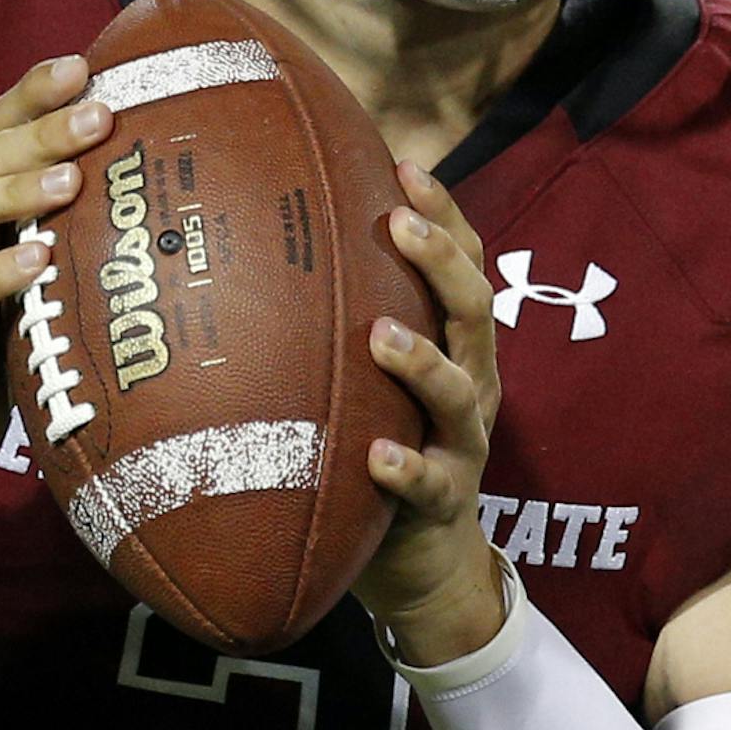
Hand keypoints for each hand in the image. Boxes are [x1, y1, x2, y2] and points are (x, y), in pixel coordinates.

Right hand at [0, 55, 113, 485]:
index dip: (35, 92)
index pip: (3, 126)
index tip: (85, 64)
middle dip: (42, 128)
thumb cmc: (4, 329)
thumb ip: (79, 226)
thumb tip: (160, 194)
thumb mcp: (45, 268)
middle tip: (99, 114)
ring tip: (70, 181)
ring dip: (16, 189)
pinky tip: (38, 261)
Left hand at [352, 161, 506, 666]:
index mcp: (456, 344)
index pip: (463, 264)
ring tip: (382, 335)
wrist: (423, 565)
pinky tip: (376, 454)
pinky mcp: (444, 503)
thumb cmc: (382, 447)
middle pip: (474, 308)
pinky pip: (427, 483)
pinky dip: (404, 467)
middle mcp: (471, 383)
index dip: (444, 213)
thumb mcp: (368, 379)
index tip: (406, 164)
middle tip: (398, 222)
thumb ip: (339, 323)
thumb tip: (256, 250)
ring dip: (423, 359)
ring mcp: (461, 444)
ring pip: (459, 391)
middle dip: (441, 260)